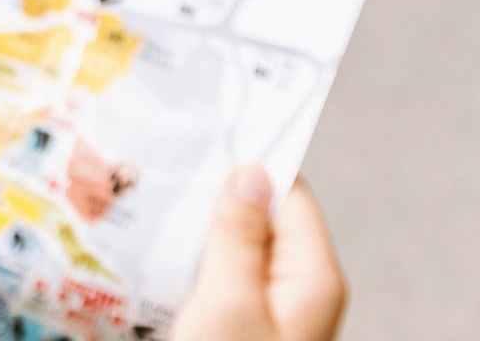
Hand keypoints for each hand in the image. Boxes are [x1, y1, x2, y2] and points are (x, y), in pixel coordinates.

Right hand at [173, 167, 346, 339]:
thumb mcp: (228, 304)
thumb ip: (239, 236)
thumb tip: (250, 174)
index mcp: (314, 277)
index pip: (291, 195)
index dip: (249, 172)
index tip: (203, 157)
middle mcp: (303, 289)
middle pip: (266, 220)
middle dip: (221, 208)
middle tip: (172, 203)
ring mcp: (278, 308)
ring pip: (243, 249)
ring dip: (206, 242)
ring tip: (165, 240)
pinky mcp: (253, 322)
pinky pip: (230, 279)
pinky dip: (202, 271)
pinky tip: (173, 275)